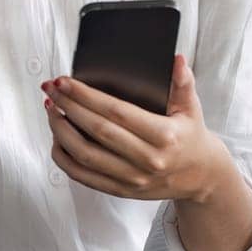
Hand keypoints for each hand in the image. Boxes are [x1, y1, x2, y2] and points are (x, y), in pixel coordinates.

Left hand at [40, 55, 236, 204]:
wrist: (200, 176)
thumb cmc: (190, 135)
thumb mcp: (192, 107)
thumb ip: (183, 82)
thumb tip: (176, 59)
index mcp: (164, 135)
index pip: (117, 112)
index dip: (87, 96)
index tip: (65, 81)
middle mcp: (148, 160)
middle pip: (97, 131)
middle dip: (68, 106)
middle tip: (50, 89)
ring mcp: (133, 179)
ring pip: (85, 155)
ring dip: (61, 130)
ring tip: (51, 109)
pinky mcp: (122, 191)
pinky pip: (84, 176)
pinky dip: (64, 157)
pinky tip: (56, 137)